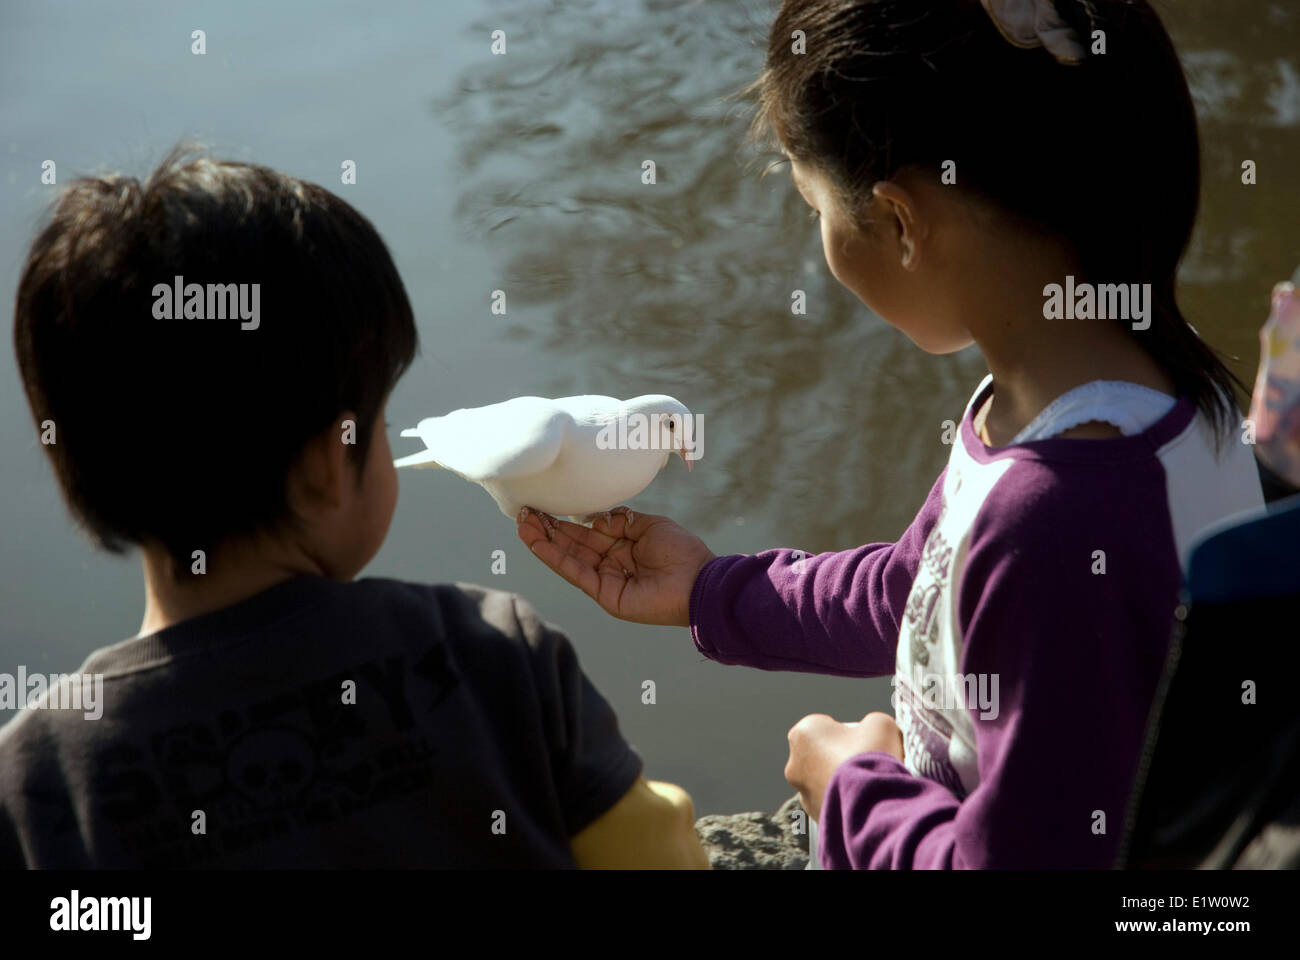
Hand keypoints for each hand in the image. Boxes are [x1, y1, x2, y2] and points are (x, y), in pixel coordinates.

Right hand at [517, 509, 714, 626]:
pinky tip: (537, 543)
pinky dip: (555, 558)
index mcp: (623, 546)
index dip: (566, 521)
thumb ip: (621, 521)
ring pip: (568, 558)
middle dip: (548, 529)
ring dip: (544, 542)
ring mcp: (606, 580)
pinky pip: (575, 573)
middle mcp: (611, 563)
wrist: (698, 581)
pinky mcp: (605, 594)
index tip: (544, 507)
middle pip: (572, 545)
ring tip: (522, 525)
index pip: (587, 533)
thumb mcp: (650, 525)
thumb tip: (595, 519)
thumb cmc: (682, 552)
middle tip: (524, 513)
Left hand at [785, 712, 903, 822]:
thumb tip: (872, 731)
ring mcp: (803, 794)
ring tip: (868, 785)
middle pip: (822, 754)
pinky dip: (844, 803)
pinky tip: (864, 802)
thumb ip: (870, 722)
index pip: (825, 726)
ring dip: (841, 782)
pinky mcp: (815, 817)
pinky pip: (831, 804)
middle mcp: (794, 764)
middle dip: (841, 757)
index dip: (848, 732)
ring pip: (825, 782)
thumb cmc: (871, 757)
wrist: (875, 804)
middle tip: (867, 763)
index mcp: (803, 733)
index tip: (864, 740)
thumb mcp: (880, 724)